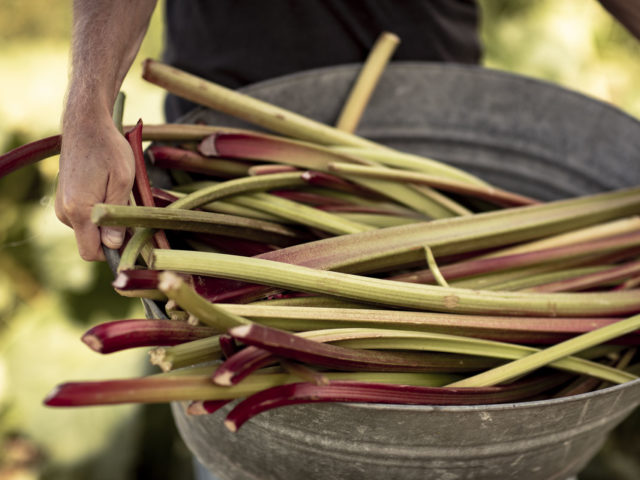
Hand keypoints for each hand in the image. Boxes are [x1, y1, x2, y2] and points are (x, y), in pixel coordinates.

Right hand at [56, 116, 134, 260]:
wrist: (87, 125)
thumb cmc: (109, 149)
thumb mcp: (123, 181)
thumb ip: (117, 216)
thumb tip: (113, 246)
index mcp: (78, 210)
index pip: (91, 252)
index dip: (113, 253)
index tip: (133, 243)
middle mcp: (65, 212)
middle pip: (91, 242)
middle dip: (113, 236)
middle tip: (131, 213)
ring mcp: (63, 206)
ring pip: (89, 230)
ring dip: (107, 223)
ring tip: (120, 195)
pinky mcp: (65, 200)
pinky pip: (85, 218)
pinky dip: (99, 213)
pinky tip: (109, 192)